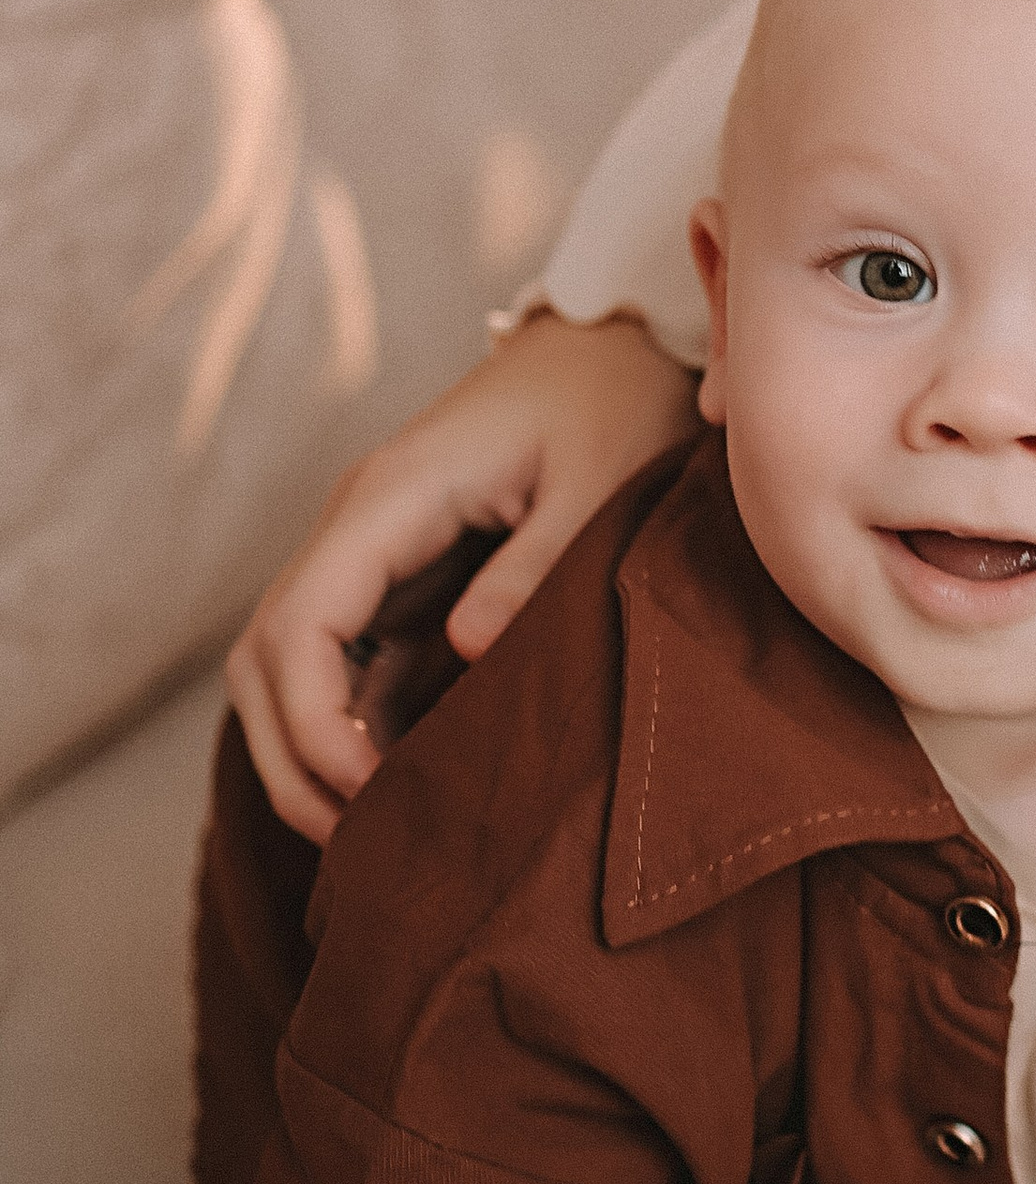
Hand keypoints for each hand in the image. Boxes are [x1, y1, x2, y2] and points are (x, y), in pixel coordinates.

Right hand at [224, 312, 699, 842]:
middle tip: (358, 840)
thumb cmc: (616, 405)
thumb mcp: (599, 482)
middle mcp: (359, 522)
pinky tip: (393, 779)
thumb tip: (469, 652)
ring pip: (287, 661)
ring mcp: (373, 545)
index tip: (368, 793)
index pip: (300, 625)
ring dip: (308, 746)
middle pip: (266, 657)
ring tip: (369, 826)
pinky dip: (346, 721)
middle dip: (293, 757)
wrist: (621, 343)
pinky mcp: (401, 567)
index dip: (314, 724)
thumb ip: (535, 567)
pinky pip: (341, 656)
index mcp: (391, 497)